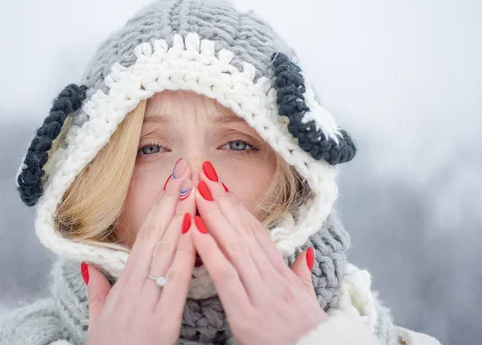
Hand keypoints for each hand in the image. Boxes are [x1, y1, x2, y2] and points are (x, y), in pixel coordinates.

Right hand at [83, 158, 196, 344]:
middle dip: (172, 200)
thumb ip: (96, 291)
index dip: (159, 207)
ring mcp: (148, 301)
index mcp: (123, 285)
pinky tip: (194, 228)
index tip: (172, 182)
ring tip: (192, 186)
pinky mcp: (162, 320)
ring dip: (181, 215)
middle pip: (156, 235)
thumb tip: (87, 266)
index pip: (145, 237)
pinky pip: (176, 280)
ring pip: (166, 250)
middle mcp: (135, 287)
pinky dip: (185, 252)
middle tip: (185, 169)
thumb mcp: (97, 319)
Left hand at [189, 161, 326, 344]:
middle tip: (203, 173)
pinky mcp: (247, 314)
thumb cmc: (308, 334)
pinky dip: (210, 251)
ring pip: (235, 246)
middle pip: (244, 231)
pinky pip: (226, 277)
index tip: (220, 183)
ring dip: (213, 216)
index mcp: (282, 274)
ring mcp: (260, 294)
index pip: (257, 232)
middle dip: (222, 200)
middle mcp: (272, 278)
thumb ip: (302, 276)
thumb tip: (306, 255)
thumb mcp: (307, 302)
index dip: (237, 206)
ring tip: (196, 191)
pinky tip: (194, 230)